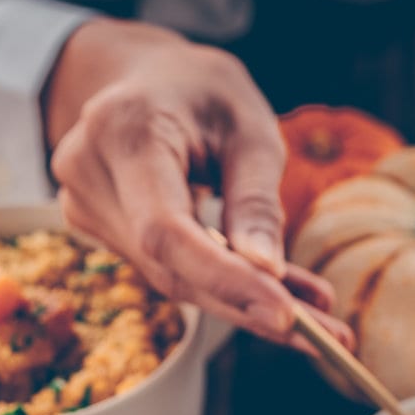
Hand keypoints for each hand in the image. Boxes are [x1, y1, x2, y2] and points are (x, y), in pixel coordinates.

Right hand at [44, 19, 349, 347]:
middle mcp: (89, 175)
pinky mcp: (103, 234)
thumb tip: (266, 271)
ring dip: (247, 306)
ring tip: (319, 320)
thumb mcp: (247, 125)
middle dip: (251, 308)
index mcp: (122, 131)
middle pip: (173, 269)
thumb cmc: (200, 91)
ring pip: (175, 281)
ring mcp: (87, 209)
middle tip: (327, 336)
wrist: (141, 78)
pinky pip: (171, 273)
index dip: (224, 279)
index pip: (166, 230)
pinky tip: (280, 299)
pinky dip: (226, 289)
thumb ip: (254, 197)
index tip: (286, 314)